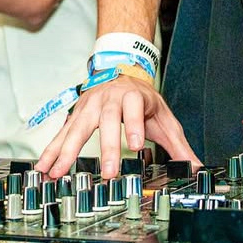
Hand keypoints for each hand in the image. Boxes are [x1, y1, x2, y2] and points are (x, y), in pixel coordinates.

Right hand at [35, 76, 200, 179]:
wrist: (122, 70)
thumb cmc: (144, 99)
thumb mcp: (165, 118)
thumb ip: (179, 145)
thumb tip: (198, 167)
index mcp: (133, 97)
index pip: (134, 109)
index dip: (135, 126)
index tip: (137, 146)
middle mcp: (109, 99)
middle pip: (107, 121)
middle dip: (107, 147)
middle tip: (109, 172)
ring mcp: (90, 106)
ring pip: (78, 128)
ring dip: (66, 151)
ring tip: (56, 173)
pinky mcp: (77, 114)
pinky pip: (63, 133)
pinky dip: (52, 150)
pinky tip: (44, 167)